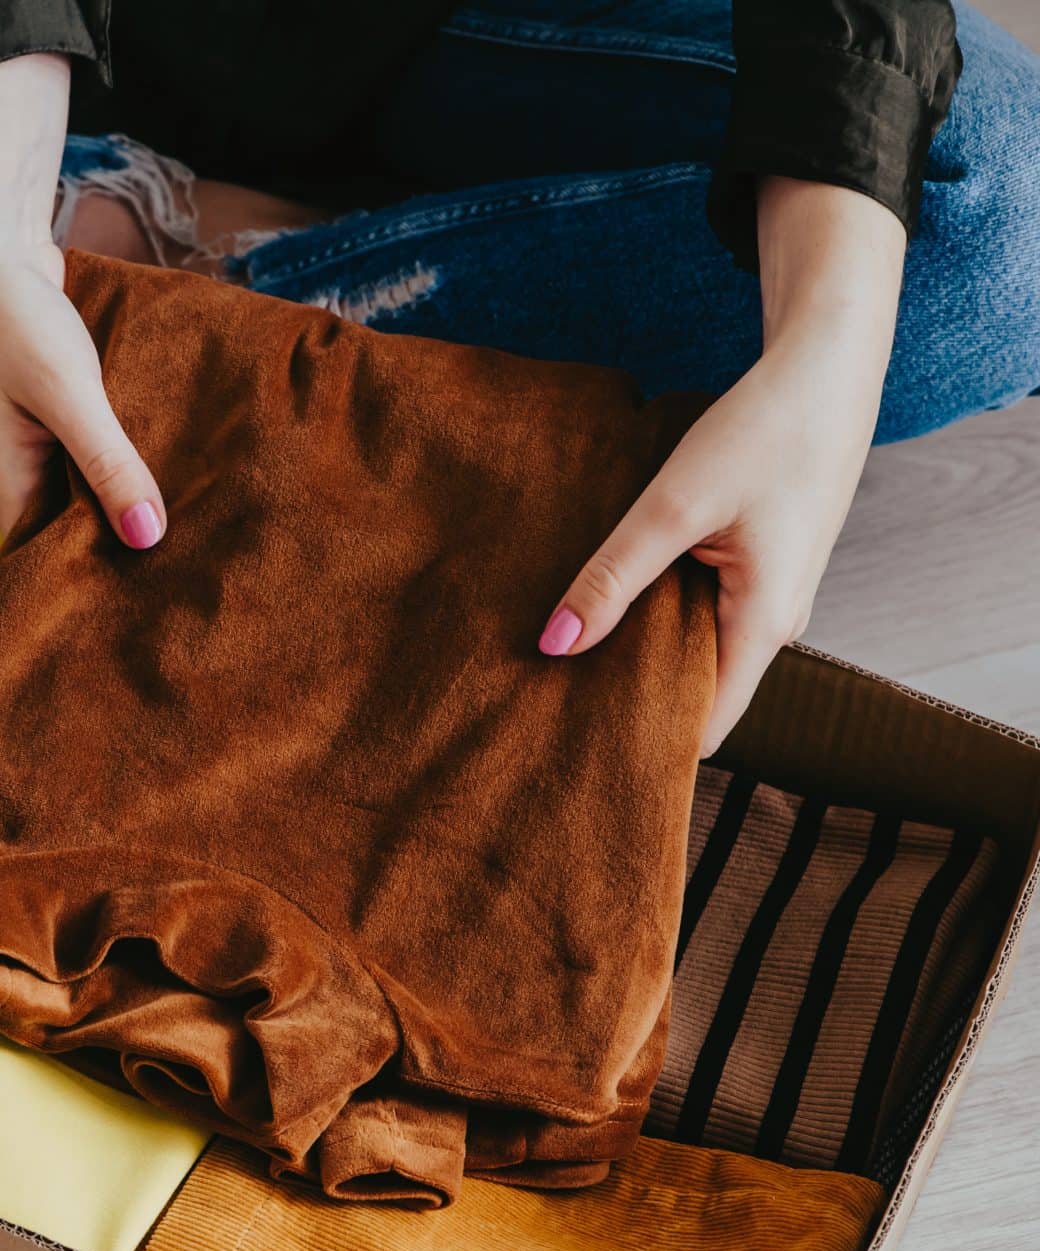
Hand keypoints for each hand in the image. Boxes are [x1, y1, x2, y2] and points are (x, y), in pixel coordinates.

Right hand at [0, 54, 164, 545]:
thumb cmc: (11, 320)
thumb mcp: (67, 394)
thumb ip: (107, 463)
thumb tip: (147, 537)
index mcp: (13, 491)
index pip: (53, 568)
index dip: (98, 594)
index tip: (154, 618)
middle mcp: (28, 478)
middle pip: (82, 536)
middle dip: (131, 554)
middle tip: (201, 584)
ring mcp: (47, 448)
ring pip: (100, 494)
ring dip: (140, 504)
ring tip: (208, 540)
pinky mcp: (69, 418)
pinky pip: (108, 455)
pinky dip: (139, 462)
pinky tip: (188, 473)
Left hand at [539, 178, 904, 755]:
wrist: (826, 369)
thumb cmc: (764, 432)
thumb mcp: (673, 507)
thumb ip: (612, 578)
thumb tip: (553, 645)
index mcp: (764, 623)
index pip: (705, 723)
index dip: (646, 744)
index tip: (579, 757)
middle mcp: (773, 622)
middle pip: (695, 691)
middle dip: (630, 701)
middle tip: (548, 714)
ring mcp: (768, 595)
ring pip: (694, 647)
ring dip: (638, 653)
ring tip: (561, 666)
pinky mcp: (758, 566)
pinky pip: (701, 611)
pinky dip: (656, 614)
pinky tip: (604, 607)